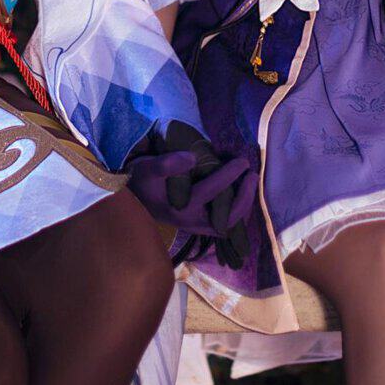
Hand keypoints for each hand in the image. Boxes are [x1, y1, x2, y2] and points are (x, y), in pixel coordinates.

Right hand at [125, 122, 256, 264]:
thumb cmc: (141, 181)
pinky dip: (235, 210)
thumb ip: (167, 164)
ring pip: (227, 223)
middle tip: (251, 174)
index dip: (228, 176)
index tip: (241, 161)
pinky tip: (241, 193)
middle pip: (226, 217)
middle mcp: (190, 222)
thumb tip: (192, 157)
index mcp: (179, 209)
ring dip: (243, 205)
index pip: (211, 192)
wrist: (133, 199)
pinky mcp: (198, 226)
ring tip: (249, 183)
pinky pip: (223, 223)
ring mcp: (195, 227)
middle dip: (244, 196)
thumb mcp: (147, 169)